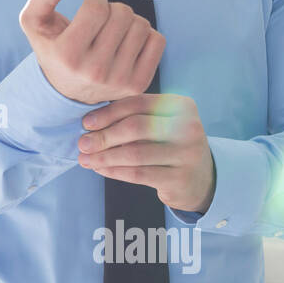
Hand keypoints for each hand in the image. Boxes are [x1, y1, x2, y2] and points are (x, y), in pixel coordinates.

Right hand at [18, 0, 164, 105]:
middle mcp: (94, 71)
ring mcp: (118, 80)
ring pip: (141, 25)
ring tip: (113, 28)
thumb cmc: (52, 48)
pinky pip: (157, 41)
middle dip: (111, 6)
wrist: (66, 92)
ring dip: (128, 19)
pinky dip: (145, 34)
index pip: (96, 8)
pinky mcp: (138, 84)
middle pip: (122, 14)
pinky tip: (127, 40)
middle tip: (100, 16)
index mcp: (67, 55)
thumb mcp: (34, 22)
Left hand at [76, 93, 215, 213]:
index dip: (109, 112)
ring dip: (104, 156)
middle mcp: (188, 128)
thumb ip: (133, 118)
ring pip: (134, 153)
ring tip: (86, 159)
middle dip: (104, 136)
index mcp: (181, 106)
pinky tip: (100, 169)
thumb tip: (90, 125)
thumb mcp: (161, 125)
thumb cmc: (170, 145)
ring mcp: (186, 154)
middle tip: (83, 143)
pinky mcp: (179, 179)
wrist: (200, 178)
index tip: (86, 123)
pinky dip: (114, 171)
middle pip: (136, 127)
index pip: (138, 103)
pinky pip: (138, 174)